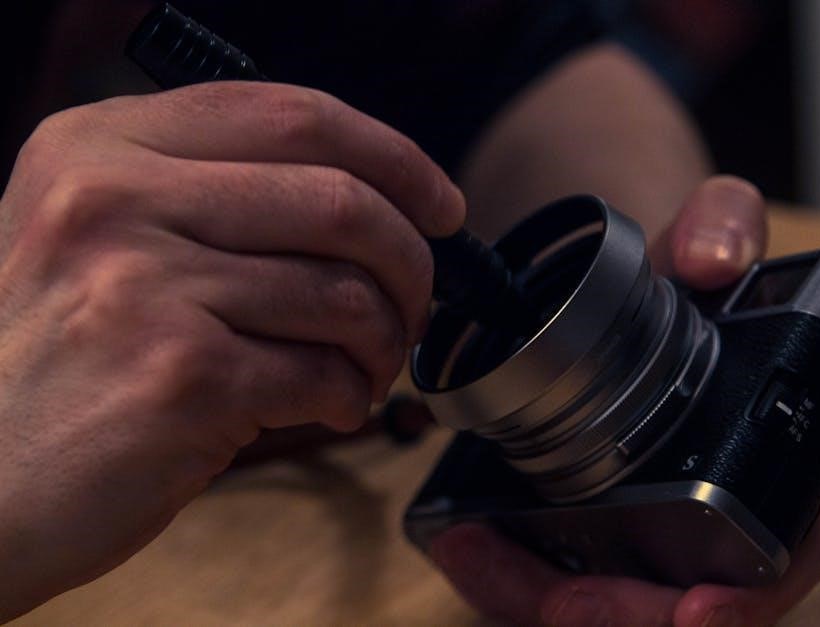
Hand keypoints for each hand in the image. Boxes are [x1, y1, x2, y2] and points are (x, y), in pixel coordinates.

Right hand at [0, 82, 463, 619]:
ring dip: (384, 342)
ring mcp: (147, 286)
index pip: (294, 115)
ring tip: (365, 369)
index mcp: (103, 147)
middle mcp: (117, 200)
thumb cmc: (54, 362)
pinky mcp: (180, 378)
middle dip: (410, 262)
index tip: (440, 205)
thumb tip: (368, 202)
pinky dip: (349, 396)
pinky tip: (330, 407)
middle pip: (341, 201)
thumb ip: (212, 199)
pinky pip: (322, 372)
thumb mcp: (98, 240)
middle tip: (416, 303)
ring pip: (344, 294)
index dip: (394, 158)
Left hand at [430, 176, 819, 625]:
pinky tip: (461, 537)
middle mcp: (727, 501)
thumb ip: (724, 223)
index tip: (695, 610)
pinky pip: (560, 569)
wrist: (639, 284)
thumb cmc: (688, 275)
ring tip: (474, 555)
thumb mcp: (712, 231)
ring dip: (541, 596)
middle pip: (689, 599)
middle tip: (560, 603)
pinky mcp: (599, 517)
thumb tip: (712, 259)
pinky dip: (510, 570)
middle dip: (623, 613)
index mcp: (785, 453)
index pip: (791, 548)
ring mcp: (658, 518)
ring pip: (611, 596)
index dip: (750, 595)